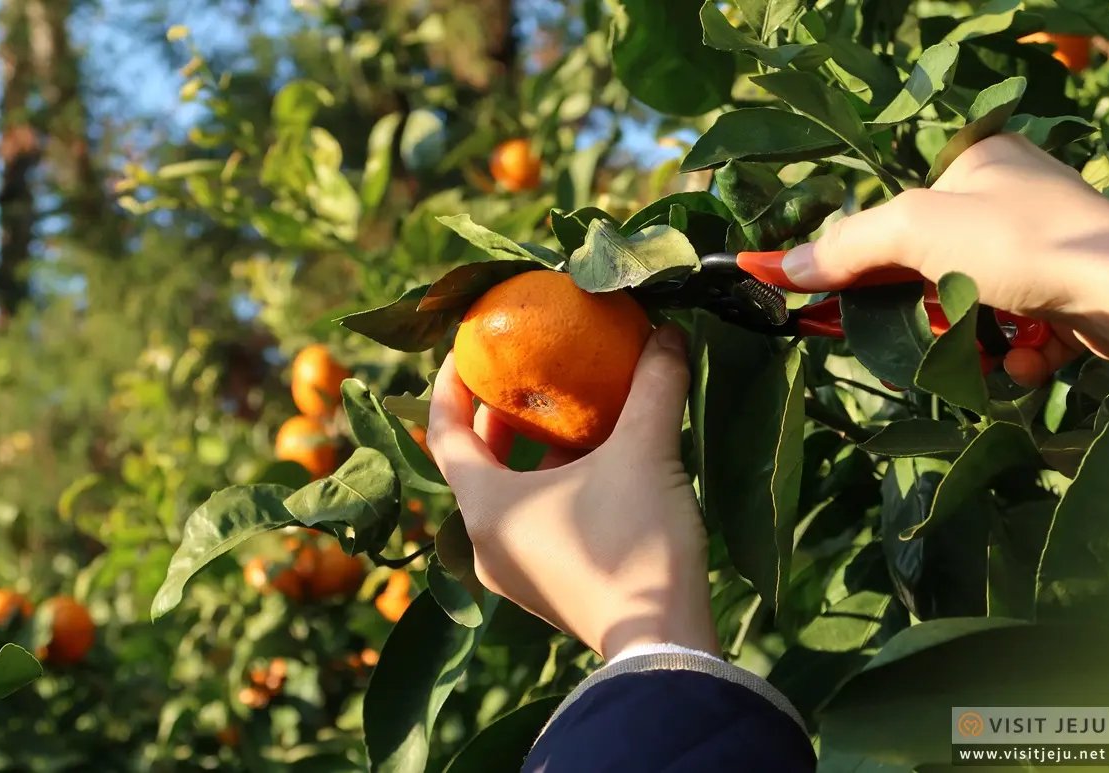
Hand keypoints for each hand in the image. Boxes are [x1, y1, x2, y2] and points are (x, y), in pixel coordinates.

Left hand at [427, 326, 719, 659]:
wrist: (663, 645)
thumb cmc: (634, 546)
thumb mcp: (644, 451)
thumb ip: (653, 385)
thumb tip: (667, 330)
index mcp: (485, 505)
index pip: (442, 431)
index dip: (449, 383)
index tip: (467, 348)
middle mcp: (485, 541)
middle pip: (474, 463)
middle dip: (495, 415)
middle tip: (519, 373)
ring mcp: (513, 571)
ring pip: (505, 493)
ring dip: (527, 450)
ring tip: (561, 410)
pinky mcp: (544, 587)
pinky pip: (530, 520)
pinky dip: (547, 484)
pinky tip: (593, 462)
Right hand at [781, 134, 1108, 386]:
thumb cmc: (1023, 242)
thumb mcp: (916, 229)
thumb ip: (848, 246)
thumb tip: (782, 267)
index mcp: (979, 163)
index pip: (901, 210)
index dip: (866, 255)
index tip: (834, 294)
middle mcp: (1015, 202)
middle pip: (933, 265)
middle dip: (921, 309)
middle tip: (906, 334)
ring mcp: (1046, 254)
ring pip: (973, 308)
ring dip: (966, 342)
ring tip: (976, 355)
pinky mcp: (1071, 303)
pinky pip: (1018, 337)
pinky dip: (1011, 358)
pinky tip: (1023, 360)